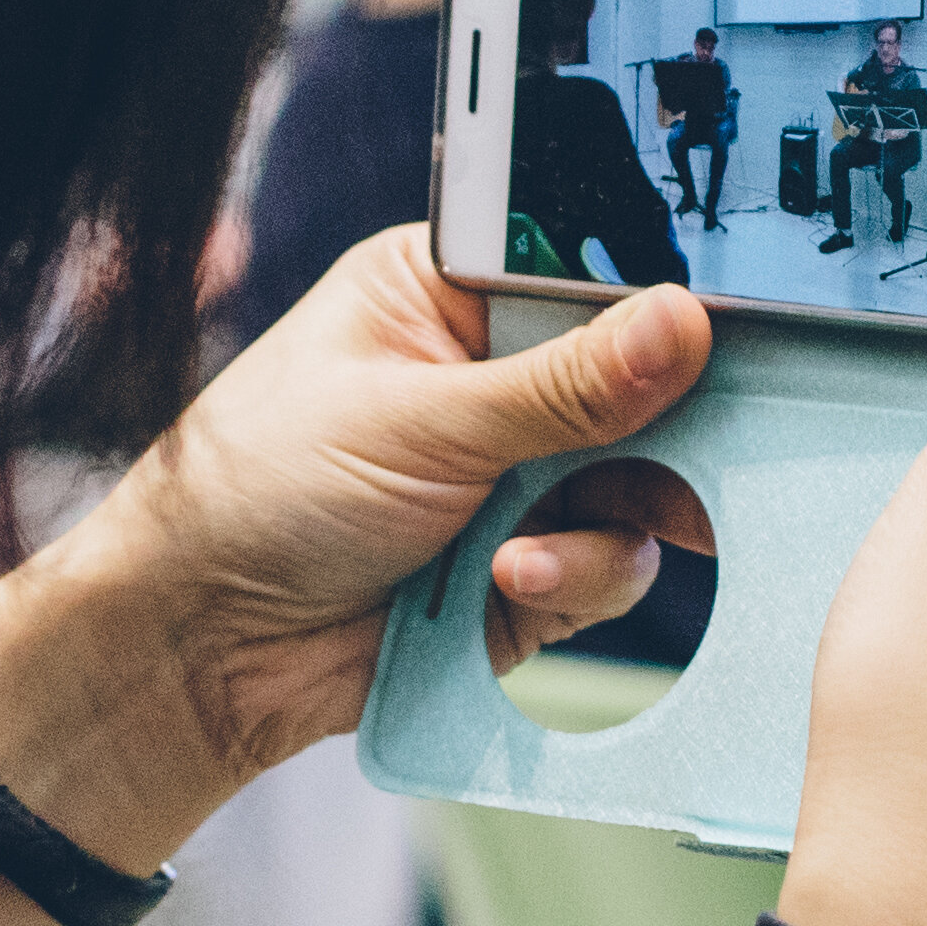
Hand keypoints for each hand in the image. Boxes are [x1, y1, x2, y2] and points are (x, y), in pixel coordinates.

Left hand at [0, 230, 709, 925]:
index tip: (722, 334)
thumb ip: (564, 385)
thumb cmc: (261, 492)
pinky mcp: (534, 567)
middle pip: (645, 383)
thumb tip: (683, 322)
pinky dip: (578, 578)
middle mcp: (499, 378)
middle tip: (683, 449)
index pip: (593, 275)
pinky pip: (614, 565)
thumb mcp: (418, 419)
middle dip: (662, 426)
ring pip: (645, 482)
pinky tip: (509, 585)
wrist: (203, 650)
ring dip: (603, 519)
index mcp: (454, 296)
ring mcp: (523, 476)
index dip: (661, 306)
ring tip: (525, 548)